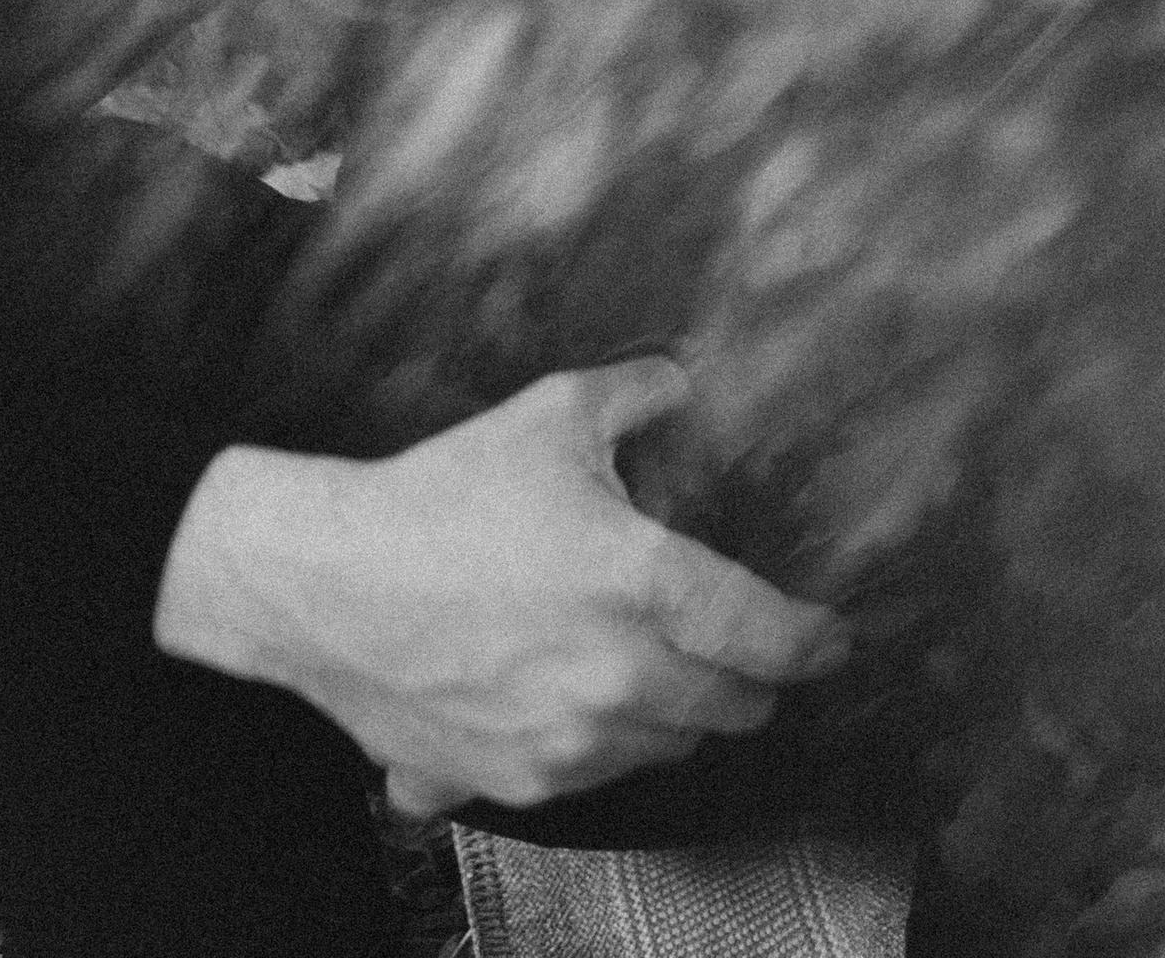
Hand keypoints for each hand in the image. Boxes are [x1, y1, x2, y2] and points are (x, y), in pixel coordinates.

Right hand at [154, 353, 848, 817]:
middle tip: (750, 651)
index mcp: (642, 584)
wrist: (326, 585)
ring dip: (681, 711)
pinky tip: (584, 695)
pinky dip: (609, 740)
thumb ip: (635, 395)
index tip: (838, 638)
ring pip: (670, 745)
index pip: (766, 634)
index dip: (815, 641)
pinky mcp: (519, 782)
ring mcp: (569, 742)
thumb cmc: (442, 493)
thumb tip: (680, 382)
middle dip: (753, 680)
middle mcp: (619, 676)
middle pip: (732, 706)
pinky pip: (600, 774)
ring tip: (658, 663)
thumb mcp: (551, 416)